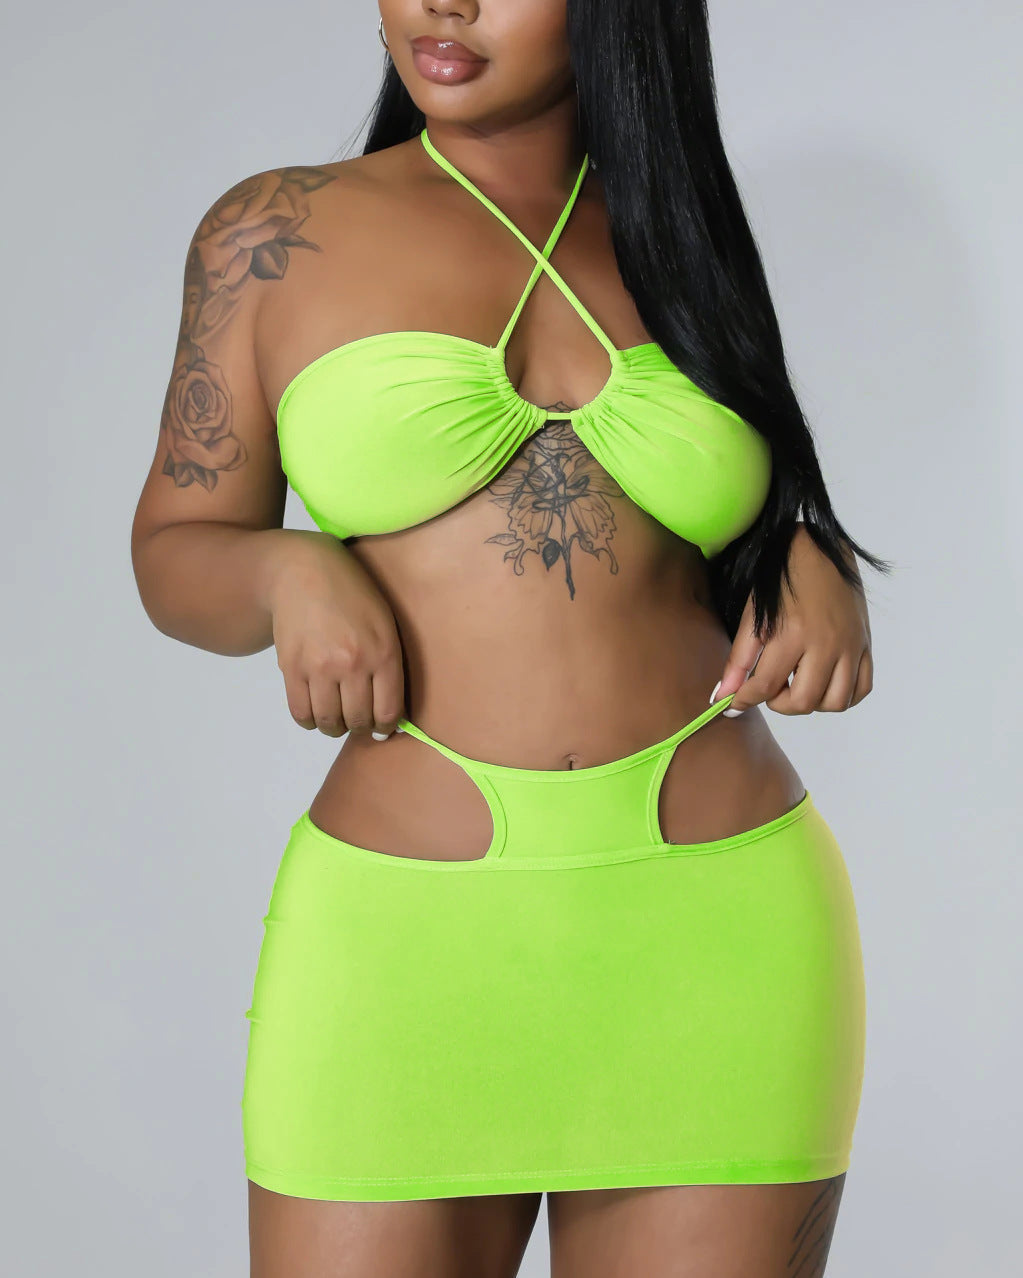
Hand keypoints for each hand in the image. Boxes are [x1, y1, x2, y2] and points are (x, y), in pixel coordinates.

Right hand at [266, 533, 406, 738]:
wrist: (304, 571)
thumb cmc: (353, 596)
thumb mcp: (385, 625)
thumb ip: (390, 666)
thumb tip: (389, 716)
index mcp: (383, 653)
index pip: (387, 713)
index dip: (385, 728)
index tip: (381, 727)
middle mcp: (353, 664)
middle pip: (358, 721)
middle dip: (360, 728)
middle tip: (358, 720)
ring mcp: (319, 667)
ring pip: (329, 722)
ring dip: (334, 727)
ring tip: (336, 718)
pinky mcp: (291, 667)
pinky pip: (300, 713)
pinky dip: (310, 721)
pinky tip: (316, 711)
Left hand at [711, 525, 873, 715]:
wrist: (818, 550)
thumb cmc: (779, 580)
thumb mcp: (753, 615)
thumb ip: (739, 659)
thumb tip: (722, 696)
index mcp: (793, 633)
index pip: (766, 686)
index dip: (745, 700)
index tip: (733, 704)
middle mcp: (826, 644)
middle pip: (803, 701)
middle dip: (779, 703)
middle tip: (770, 687)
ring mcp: (850, 646)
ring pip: (835, 702)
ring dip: (812, 703)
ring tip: (796, 684)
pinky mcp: (866, 644)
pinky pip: (861, 689)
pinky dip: (842, 696)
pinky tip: (823, 683)